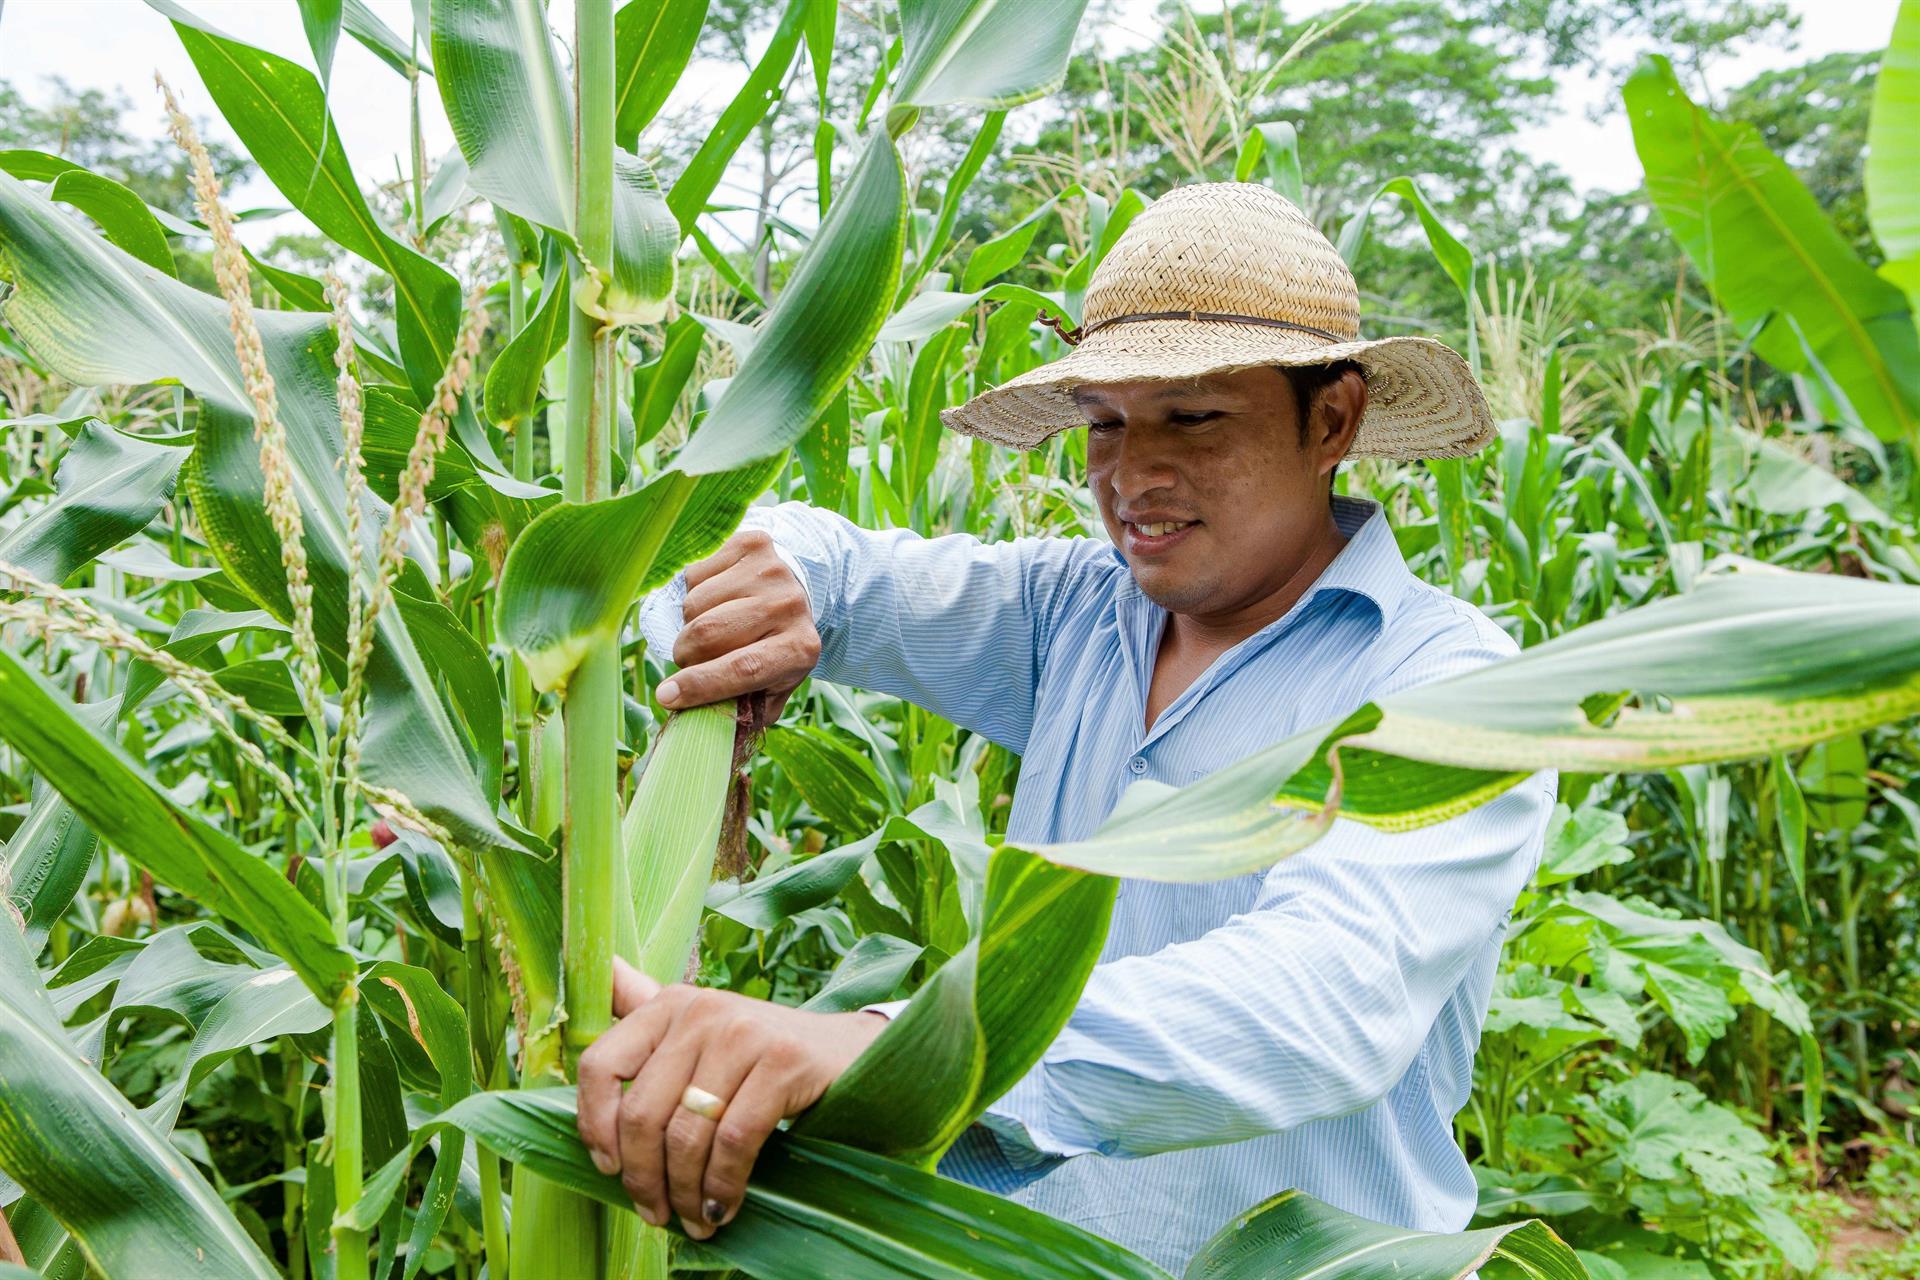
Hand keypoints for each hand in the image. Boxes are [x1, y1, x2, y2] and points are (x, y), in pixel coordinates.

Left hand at [576, 957, 888, 1238]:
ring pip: (687, 1134)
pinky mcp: (782, 1062)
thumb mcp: (699, 1030)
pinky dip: (723, 1186)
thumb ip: (646, 1013)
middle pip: (642, 1112)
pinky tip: (723, 1207)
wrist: (846, 1051)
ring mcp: (743, 1033)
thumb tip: (600, 968)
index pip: (601, 1065)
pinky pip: (734, 1141)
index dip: (595, 1125)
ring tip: (691, 1220)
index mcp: (668, 1004)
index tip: (608, 1167)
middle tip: (654, 1213)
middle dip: (643, 1177)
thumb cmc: (759, 1054)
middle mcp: (701, 1010)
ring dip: (683, 1192)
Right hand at [657, 530, 818, 723]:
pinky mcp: (752, 542)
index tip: (666, 697)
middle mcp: (789, 605)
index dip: (699, 686)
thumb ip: (741, 711)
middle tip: (688, 661)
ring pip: (695, 603)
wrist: (802, 586)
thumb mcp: (773, 687)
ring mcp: (771, 569)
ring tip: (711, 626)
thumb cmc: (777, 647)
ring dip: (689, 622)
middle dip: (686, 654)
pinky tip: (717, 597)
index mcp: (800, 648)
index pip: (743, 670)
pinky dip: (694, 591)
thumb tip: (700, 727)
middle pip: (710, 633)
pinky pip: (695, 573)